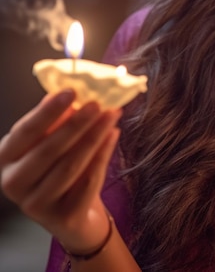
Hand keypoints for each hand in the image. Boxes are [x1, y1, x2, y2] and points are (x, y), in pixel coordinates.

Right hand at [0, 90, 120, 252]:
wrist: (71, 213)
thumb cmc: (59, 166)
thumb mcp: (52, 140)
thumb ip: (57, 118)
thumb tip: (67, 89)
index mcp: (7, 158)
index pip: (25, 132)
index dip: (47, 111)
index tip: (70, 91)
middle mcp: (14, 183)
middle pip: (49, 150)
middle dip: (76, 124)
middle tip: (98, 103)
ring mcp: (36, 204)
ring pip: (70, 166)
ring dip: (94, 137)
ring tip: (112, 115)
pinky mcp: (61, 217)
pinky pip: (86, 183)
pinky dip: (102, 156)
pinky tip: (113, 135)